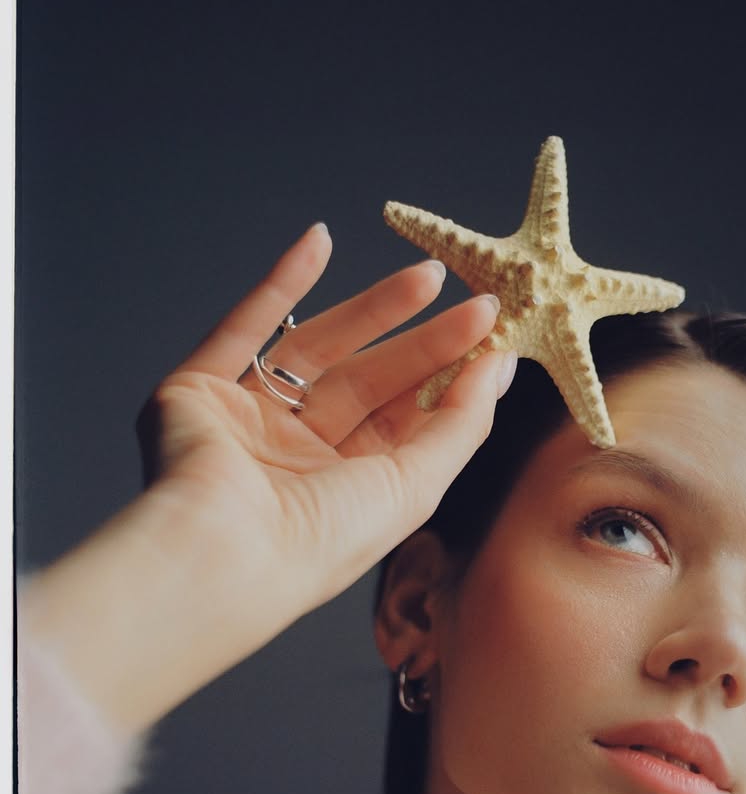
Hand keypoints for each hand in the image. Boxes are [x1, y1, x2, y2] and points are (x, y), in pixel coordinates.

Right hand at [140, 222, 513, 610]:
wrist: (225, 552)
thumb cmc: (324, 539)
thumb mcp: (415, 486)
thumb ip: (461, 424)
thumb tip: (500, 367)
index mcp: (345, 491)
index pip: (405, 421)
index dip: (448, 378)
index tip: (493, 338)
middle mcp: (296, 457)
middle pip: (369, 382)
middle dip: (425, 342)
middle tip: (477, 303)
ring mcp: (246, 422)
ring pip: (318, 350)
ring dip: (372, 309)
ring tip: (429, 274)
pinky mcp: (196, 391)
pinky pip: (243, 327)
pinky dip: (281, 284)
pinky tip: (318, 240)